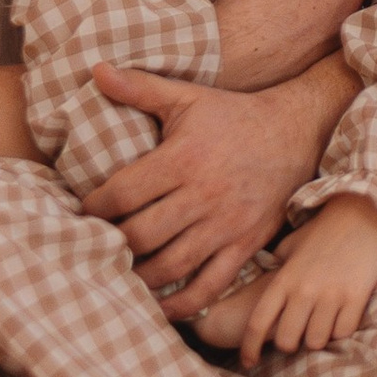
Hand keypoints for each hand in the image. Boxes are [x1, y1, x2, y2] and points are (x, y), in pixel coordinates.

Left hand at [84, 69, 332, 311]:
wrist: (296, 131)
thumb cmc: (233, 115)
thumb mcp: (187, 97)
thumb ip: (139, 87)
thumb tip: (95, 70)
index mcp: (183, 158)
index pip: (123, 193)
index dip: (93, 208)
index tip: (80, 213)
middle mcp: (203, 195)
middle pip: (141, 236)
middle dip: (111, 245)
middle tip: (94, 246)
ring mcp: (226, 225)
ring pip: (171, 266)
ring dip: (139, 277)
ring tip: (119, 274)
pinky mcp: (245, 245)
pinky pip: (209, 285)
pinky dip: (181, 304)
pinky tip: (159, 306)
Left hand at [225, 193, 376, 368]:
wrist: (360, 211)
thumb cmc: (323, 230)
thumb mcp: (291, 246)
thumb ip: (277, 270)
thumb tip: (264, 286)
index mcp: (284, 278)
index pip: (258, 323)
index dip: (249, 347)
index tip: (248, 361)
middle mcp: (304, 290)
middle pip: (286, 340)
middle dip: (289, 344)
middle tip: (297, 336)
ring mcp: (331, 294)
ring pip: (316, 341)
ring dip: (317, 338)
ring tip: (321, 325)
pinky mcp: (357, 296)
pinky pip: (344, 332)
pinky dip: (340, 330)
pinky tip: (340, 317)